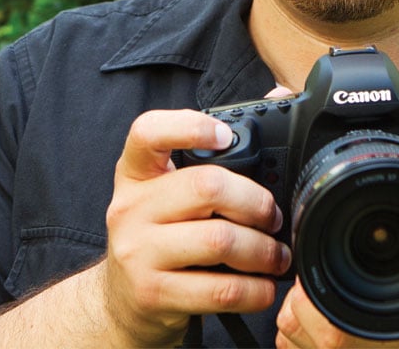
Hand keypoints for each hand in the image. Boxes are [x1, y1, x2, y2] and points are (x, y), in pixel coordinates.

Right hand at [102, 109, 291, 347]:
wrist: (121, 302)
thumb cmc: (159, 234)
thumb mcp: (168, 191)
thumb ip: (212, 154)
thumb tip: (277, 95)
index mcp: (136, 173)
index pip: (148, 132)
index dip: (190, 126)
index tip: (225, 135)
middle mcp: (130, 207)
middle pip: (206, 186)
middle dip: (255, 201)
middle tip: (273, 216)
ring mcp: (138, 252)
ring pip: (219, 240)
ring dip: (263, 250)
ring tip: (276, 255)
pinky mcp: (153, 294)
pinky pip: (218, 289)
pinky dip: (254, 290)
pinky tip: (263, 287)